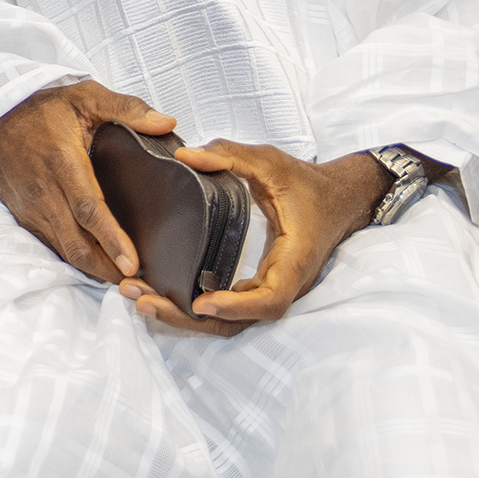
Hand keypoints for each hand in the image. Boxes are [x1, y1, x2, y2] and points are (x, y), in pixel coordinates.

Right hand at [0, 80, 175, 283]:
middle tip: (137, 281)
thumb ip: (127, 109)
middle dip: (107, 268)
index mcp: (62, 161)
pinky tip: (97, 262)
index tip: (132, 262)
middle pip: (76, 243)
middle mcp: (44, 191)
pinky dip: (76, 259)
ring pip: (64, 250)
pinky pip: (53, 245)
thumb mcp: (85, 96)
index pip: (88, 208)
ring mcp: (31, 208)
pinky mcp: (24, 217)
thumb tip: (166, 124)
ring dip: (93, 268)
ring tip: (124, 278)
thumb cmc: (40, 109)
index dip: (111, 239)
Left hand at [119, 142, 390, 335]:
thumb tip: (184, 156)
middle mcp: (282, 283)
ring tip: (138, 299)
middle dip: (188, 318)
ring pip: (228, 321)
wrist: (339, 198)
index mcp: (292, 259)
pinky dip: (194, 306)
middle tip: (142, 300)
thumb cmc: (308, 183)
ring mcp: (270, 288)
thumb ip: (229, 156)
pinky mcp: (258, 284)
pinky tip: (159, 292)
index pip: (269, 300)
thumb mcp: (271, 162)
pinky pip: (227, 306)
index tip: (201, 302)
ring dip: (184, 316)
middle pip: (236, 321)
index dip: (236, 306)